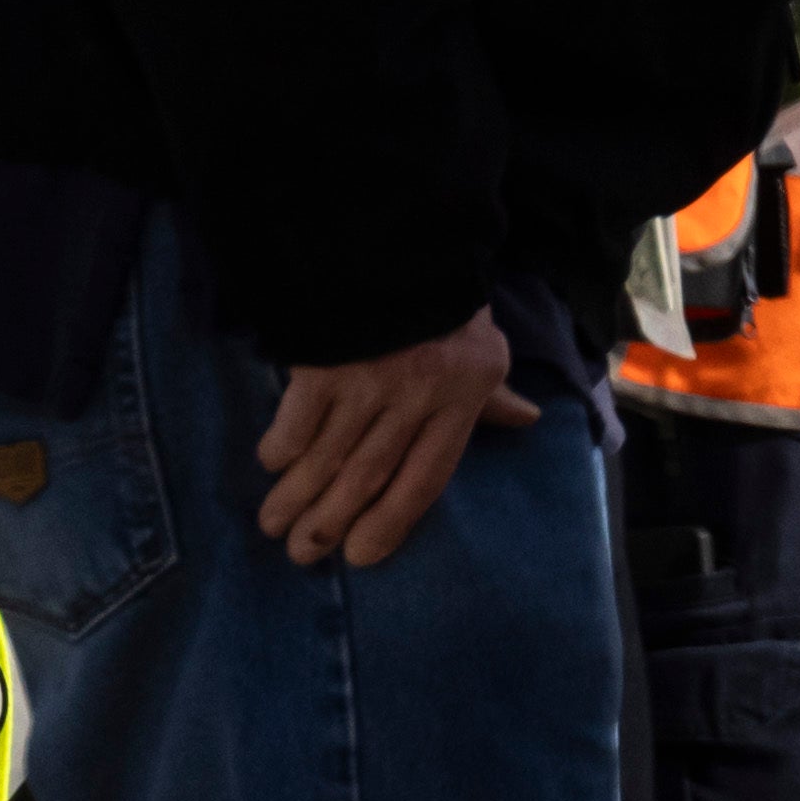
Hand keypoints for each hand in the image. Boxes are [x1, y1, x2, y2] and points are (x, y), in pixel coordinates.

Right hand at [252, 314, 536, 570]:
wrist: (404, 245)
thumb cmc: (447, 305)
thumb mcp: (484, 350)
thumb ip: (492, 396)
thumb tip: (527, 419)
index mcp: (456, 404)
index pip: (423, 483)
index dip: (389, 525)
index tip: (360, 555)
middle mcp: (412, 402)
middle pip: (365, 478)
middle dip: (329, 522)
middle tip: (301, 554)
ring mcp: (366, 383)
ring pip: (327, 457)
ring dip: (296, 496)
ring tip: (274, 525)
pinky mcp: (325, 362)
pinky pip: (298, 418)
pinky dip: (283, 445)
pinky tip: (272, 464)